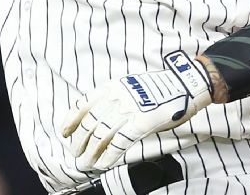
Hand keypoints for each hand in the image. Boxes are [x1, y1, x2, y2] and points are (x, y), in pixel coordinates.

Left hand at [59, 51, 212, 170]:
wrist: (185, 85)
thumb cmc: (160, 88)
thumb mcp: (130, 86)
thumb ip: (114, 98)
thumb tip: (99, 117)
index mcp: (111, 87)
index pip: (83, 104)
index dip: (71, 120)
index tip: (64, 132)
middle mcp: (117, 97)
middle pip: (90, 123)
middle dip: (79, 141)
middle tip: (75, 154)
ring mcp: (130, 109)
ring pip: (102, 135)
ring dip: (91, 152)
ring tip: (86, 163)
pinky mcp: (143, 122)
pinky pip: (121, 142)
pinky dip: (109, 155)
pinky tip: (103, 164)